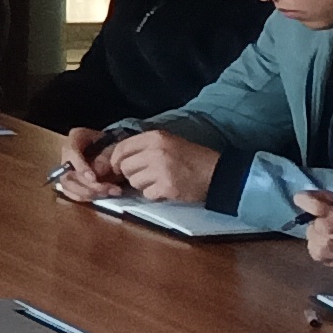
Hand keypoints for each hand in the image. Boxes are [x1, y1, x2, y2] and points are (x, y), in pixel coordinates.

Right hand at [46, 128, 113, 199]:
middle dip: (87, 186)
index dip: (80, 168)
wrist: (108, 147)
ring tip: (108, 194)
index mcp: (73, 139)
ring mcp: (65, 170)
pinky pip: (71, 194)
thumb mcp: (110, 144)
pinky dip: (85, 198)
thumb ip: (104, 157)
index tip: (94, 178)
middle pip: (67, 175)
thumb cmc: (110, 143)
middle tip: (107, 190)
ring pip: (68, 187)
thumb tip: (97, 175)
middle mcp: (65, 155)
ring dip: (88, 194)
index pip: (71, 154)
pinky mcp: (69, 181)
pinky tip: (101, 197)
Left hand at [105, 129, 225, 204]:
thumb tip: (114, 159)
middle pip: (125, 166)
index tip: (116, 167)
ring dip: (144, 185)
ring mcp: (161, 169)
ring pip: (134, 181)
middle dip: (132, 174)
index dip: (114, 160)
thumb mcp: (167, 143)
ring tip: (160, 181)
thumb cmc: (192, 159)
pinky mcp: (167, 186)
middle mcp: (156, 151)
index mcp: (155, 137)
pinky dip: (155, 195)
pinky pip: (147, 194)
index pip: (121, 148)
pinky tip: (167, 189)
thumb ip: (143, 147)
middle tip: (147, 176)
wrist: (218, 173)